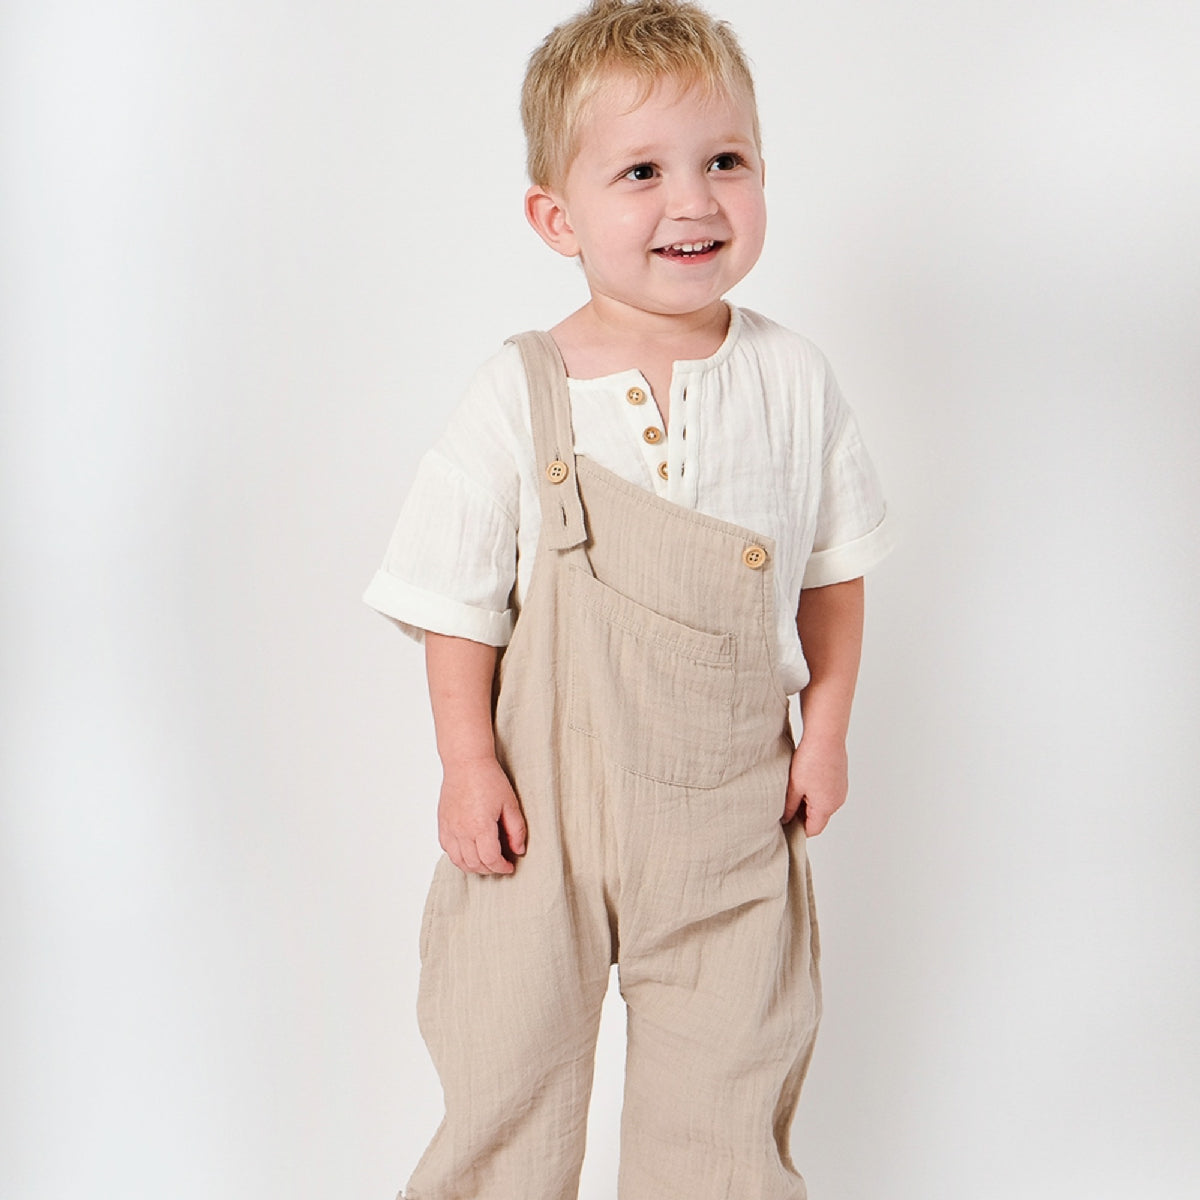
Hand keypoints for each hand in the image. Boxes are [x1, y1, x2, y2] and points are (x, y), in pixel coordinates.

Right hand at [437, 755, 527, 874]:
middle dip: (489, 869)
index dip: (502, 867)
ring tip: (485, 862)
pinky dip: (458, 856)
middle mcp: (462, 830)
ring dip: (473, 867)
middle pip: (474, 864)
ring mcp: (450, 828)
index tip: (509, 866)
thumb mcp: (510, 804)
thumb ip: (516, 830)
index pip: (490, 859)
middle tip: (500, 864)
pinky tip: (469, 852)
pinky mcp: (443, 823)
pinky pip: (447, 849)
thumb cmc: (488, 779)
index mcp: (481, 826)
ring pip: (458, 861)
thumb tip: (518, 851)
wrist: (466, 763)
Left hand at [783, 734, 847, 835]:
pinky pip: (827, 792)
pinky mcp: (840, 779)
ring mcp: (841, 789)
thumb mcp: (794, 786)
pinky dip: (816, 791)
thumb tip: (786, 819)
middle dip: (802, 814)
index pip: (813, 830)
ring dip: (809, 801)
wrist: (826, 736)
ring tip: (795, 787)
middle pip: (818, 818)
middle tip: (786, 803)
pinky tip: (805, 778)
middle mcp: (837, 801)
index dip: (797, 828)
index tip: (784, 822)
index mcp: (826, 807)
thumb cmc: (811, 759)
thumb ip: (789, 807)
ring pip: (822, 804)